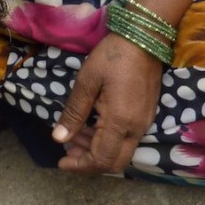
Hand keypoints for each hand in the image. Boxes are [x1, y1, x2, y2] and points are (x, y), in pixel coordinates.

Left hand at [52, 33, 162, 173]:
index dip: (81, 166)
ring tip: (74, 135)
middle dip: (89, 162)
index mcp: (120, 121)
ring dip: (96, 150)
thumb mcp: (86, 82)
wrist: (144, 38)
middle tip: (67, 152)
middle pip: (114, 163)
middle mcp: (137, 128)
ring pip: (121, 152)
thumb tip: (58, 139)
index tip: (61, 162)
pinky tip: (90, 127)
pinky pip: (126, 140)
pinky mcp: (146, 116)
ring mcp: (144, 123)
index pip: (102, 159)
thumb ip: (73, 113)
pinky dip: (106, 140)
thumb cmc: (112, 57)